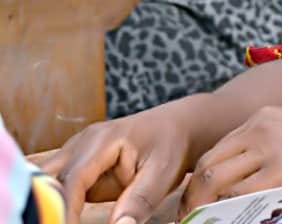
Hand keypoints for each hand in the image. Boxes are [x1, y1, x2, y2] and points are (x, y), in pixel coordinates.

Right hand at [40, 107, 193, 223]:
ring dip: (47, 203)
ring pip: (46, 181)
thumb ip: (139, 201)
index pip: (72, 180)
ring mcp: (76, 151)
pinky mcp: (77, 163)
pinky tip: (58, 216)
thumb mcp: (163, 174)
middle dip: (44, 205)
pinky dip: (55, 202)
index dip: (64, 210)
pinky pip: (56, 184)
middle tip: (53, 221)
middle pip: (47, 178)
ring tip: (55, 219)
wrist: (177, 126)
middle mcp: (82, 143)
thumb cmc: (171, 146)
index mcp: (103, 141)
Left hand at [179, 107, 281, 217]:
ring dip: (205, 211)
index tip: (194, 206)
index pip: (214, 153)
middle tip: (190, 223)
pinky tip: (233, 223)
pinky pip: (243, 200)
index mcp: (263, 118)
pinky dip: (230, 216)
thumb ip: (270, 149)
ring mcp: (270, 152)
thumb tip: (241, 186)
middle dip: (192, 201)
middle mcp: (260, 131)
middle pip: (207, 169)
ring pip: (217, 185)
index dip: (198, 184)